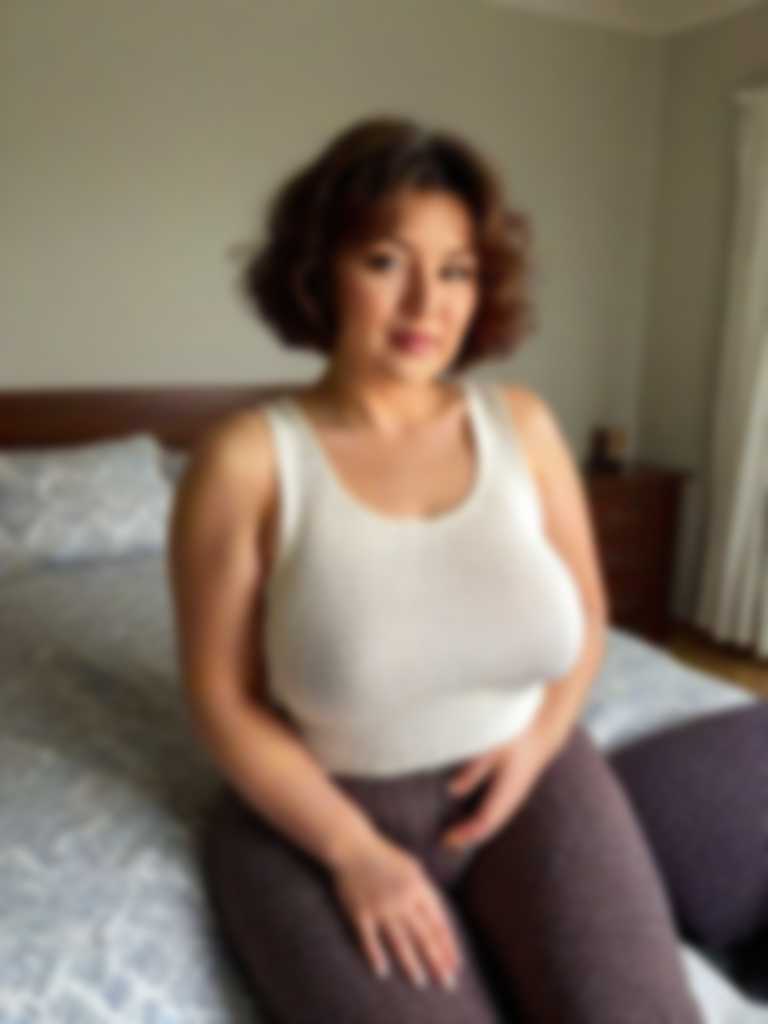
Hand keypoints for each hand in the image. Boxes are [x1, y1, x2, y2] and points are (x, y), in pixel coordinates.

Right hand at [331, 834, 462, 990]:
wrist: (351, 845)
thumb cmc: (383, 855)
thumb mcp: (412, 866)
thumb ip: (425, 890)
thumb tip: (439, 917)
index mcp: (418, 886)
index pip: (438, 922)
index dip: (448, 945)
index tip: (456, 964)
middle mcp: (402, 899)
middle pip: (424, 936)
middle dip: (438, 961)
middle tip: (448, 983)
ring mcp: (380, 907)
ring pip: (400, 942)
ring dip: (411, 964)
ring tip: (420, 982)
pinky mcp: (360, 913)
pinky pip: (369, 940)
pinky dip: (375, 956)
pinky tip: (382, 972)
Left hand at [440, 727, 551, 849]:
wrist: (541, 734)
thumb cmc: (514, 737)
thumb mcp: (491, 750)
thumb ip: (473, 770)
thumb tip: (453, 790)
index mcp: (507, 791)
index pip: (484, 822)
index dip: (465, 834)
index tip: (446, 839)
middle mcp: (512, 800)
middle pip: (488, 828)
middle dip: (467, 838)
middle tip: (444, 843)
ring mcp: (514, 798)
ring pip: (494, 823)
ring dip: (474, 832)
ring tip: (454, 838)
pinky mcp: (513, 794)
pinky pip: (497, 815)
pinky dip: (481, 823)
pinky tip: (469, 824)